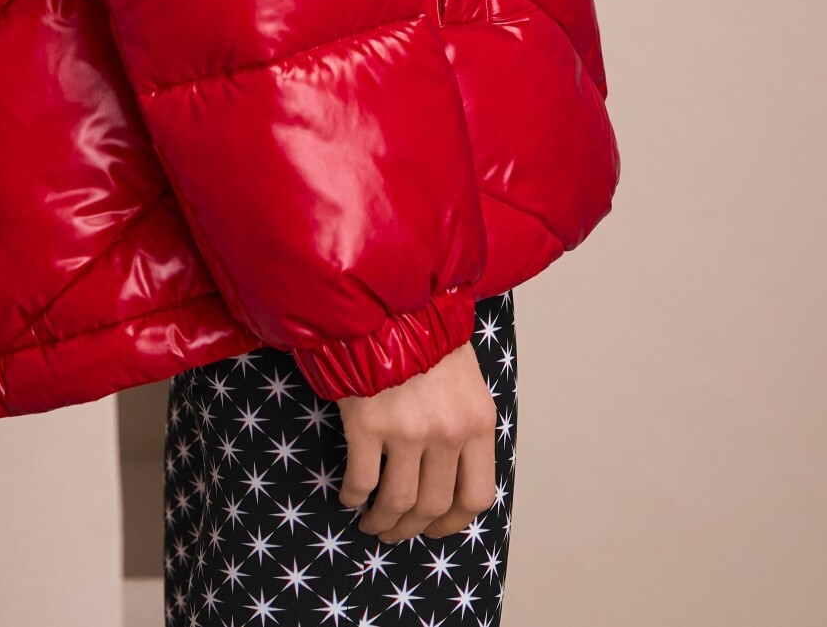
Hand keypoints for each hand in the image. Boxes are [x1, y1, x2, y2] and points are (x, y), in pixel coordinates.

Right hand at [337, 340, 496, 541]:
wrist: (382, 296)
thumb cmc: (422, 330)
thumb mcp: (463, 376)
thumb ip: (463, 420)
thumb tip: (450, 468)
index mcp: (478, 421)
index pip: (477, 495)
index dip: (454, 521)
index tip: (436, 526)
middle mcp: (448, 432)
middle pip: (434, 505)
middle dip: (413, 527)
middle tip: (395, 530)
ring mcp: (407, 430)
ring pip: (399, 502)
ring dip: (383, 522)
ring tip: (371, 522)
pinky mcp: (367, 423)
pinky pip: (361, 481)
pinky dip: (354, 496)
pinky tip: (349, 495)